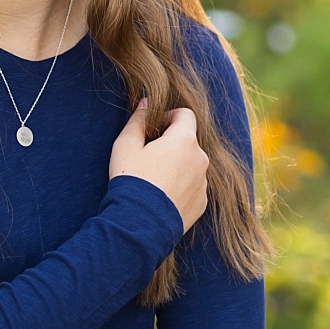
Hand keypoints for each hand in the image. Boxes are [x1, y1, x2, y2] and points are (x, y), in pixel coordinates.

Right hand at [110, 97, 209, 230]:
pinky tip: (161, 195)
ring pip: (192, 164)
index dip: (169, 116)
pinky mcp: (202, 202)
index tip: (154, 128)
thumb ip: (137, 120)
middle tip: (150, 155)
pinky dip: (181, 185)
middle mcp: (201, 159)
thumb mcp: (126, 146)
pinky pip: (193, 186)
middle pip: (189, 140)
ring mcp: (203, 182)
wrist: (140, 224)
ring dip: (178, 164)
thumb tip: (145, 104)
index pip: (185, 115)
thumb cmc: (132, 180)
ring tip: (154, 179)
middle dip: (172, 142)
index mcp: (185, 140)